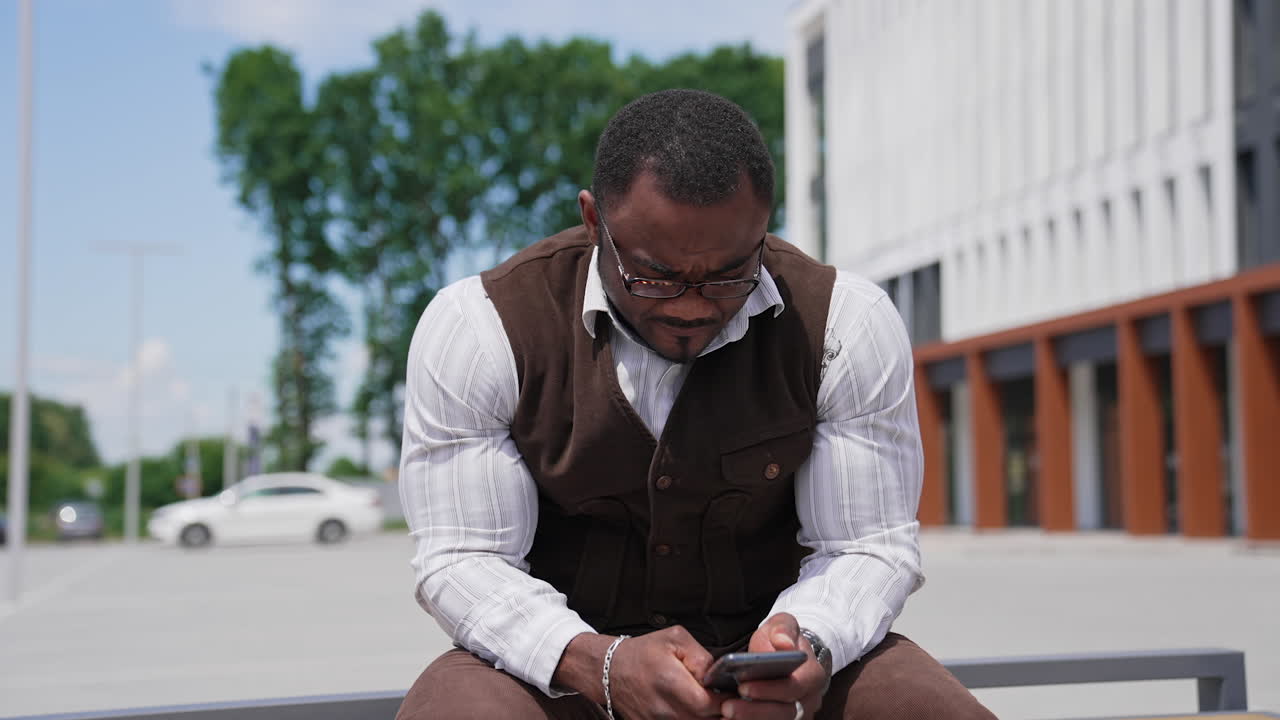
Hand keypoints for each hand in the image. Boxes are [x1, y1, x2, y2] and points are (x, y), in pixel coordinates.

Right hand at [609, 625, 733, 719]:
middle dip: (718, 711)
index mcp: (670, 682)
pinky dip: (689, 719)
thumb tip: (718, 676)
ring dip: (704, 716)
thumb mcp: (675, 639)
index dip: (724, 701)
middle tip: (722, 698)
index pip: (709, 704)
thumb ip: (702, 657)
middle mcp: (663, 708)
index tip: (729, 692)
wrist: (610, 669)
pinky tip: (690, 708)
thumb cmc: (642, 653)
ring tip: (705, 702)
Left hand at [721, 613, 830, 719]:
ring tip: (726, 712)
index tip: (743, 686)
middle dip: (754, 710)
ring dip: (750, 719)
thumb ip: (783, 630)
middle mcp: (809, 699)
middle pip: (785, 712)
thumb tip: (784, 644)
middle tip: (727, 706)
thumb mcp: (782, 625)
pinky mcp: (783, 718)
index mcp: (812, 675)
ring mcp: (798, 713)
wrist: (785, 654)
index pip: (794, 687)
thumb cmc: (781, 640)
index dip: (769, 689)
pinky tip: (731, 718)